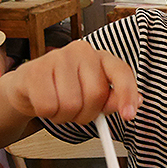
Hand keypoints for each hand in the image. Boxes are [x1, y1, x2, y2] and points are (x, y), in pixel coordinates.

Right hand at [0, 40, 141, 124]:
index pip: (121, 72)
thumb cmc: (66, 89)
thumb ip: (114, 99)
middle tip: (77, 112)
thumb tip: (137, 101)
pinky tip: (45, 103)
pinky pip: (48, 107)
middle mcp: (81, 52)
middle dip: (87, 113)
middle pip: (95, 95)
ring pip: (71, 104)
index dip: (127, 94)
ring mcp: (56, 57)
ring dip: (65, 116)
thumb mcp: (95, 96)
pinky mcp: (34, 70)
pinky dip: (48, 114)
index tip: (129, 115)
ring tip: (59, 106)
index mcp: (101, 57)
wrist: (29, 86)